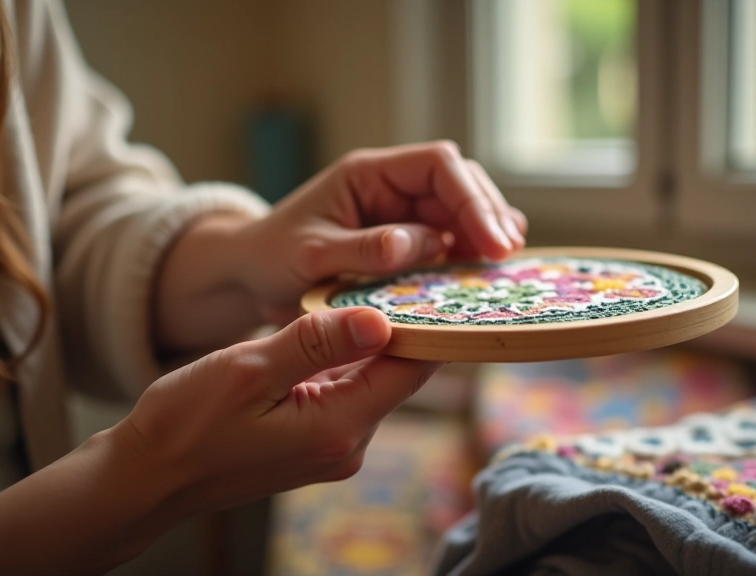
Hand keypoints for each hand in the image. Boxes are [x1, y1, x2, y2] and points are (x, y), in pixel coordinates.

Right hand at [120, 306, 439, 513]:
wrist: (149, 475)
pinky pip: (347, 393)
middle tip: (401, 271)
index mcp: (338, 428)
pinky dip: (345, 361)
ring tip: (372, 288)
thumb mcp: (249, 370)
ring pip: (372, 381)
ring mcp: (333, 448)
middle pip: (397, 375)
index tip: (428, 278)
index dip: (425, 322)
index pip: (410, 370)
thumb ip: (316, 343)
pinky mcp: (317, 443)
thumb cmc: (186, 423)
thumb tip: (380, 320)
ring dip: (370, 342)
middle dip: (399, 327)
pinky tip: (335, 328)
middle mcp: (348, 445)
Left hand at [232, 141, 527, 322]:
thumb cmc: (271, 258)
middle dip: (486, 214)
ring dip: (484, 232)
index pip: (437, 165)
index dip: (470, 198)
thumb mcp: (312, 256)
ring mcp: (399, 212)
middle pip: (459, 183)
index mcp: (368, 174)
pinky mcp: (403, 241)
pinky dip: (468, 252)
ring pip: (459, 210)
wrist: (250, 277)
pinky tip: (485, 268)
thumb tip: (425, 244)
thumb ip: (364, 250)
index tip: (490, 240)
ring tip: (505, 261)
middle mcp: (390, 187)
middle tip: (505, 256)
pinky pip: (446, 239)